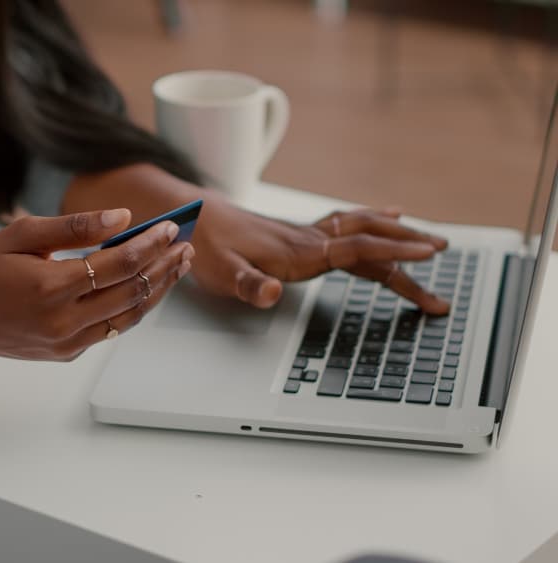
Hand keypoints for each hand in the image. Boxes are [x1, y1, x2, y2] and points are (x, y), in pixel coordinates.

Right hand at [0, 209, 193, 360]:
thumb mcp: (21, 234)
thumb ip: (74, 226)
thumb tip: (123, 217)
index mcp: (50, 287)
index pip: (118, 264)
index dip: (150, 244)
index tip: (171, 227)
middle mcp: (62, 321)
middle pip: (133, 292)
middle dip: (164, 267)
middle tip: (185, 245)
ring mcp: (66, 343)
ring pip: (129, 316)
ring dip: (158, 290)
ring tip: (177, 266)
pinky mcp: (66, 353)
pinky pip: (111, 329)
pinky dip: (133, 307)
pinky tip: (146, 286)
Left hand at [189, 193, 450, 313]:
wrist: (191, 217)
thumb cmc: (206, 248)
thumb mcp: (221, 274)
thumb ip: (246, 286)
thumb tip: (270, 293)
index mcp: (300, 252)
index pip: (358, 249)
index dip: (395, 251)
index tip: (429, 256)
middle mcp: (310, 239)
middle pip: (370, 240)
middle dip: (409, 249)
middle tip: (445, 256)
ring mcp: (306, 234)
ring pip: (363, 229)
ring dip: (398, 233)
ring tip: (432, 241)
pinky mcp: (299, 234)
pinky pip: (347, 225)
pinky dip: (374, 221)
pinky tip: (390, 215)